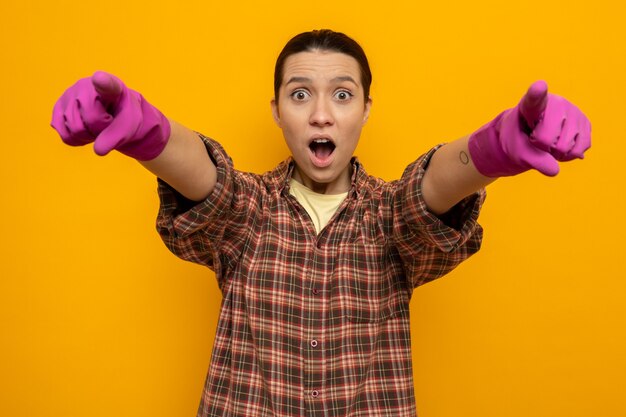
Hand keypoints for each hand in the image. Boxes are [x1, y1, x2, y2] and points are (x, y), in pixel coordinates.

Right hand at [51, 71, 170, 160]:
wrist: (112, 114)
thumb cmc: (123, 116)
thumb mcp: (128, 126)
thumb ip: (116, 137)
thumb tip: (98, 150)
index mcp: (111, 86)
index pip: (106, 83)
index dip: (102, 82)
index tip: (100, 79)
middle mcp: (85, 85)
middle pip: (90, 119)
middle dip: (101, 129)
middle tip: (107, 123)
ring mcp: (68, 95)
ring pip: (75, 129)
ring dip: (88, 136)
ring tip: (96, 126)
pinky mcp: (57, 108)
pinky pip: (65, 135)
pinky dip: (76, 141)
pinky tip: (85, 132)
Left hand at [467, 80, 590, 176]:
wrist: (528, 135)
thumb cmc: (518, 138)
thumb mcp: (516, 151)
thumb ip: (532, 161)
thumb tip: (555, 170)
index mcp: (531, 105)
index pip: (534, 98)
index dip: (537, 93)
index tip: (539, 86)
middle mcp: (556, 102)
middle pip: (549, 139)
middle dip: (542, 148)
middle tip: (536, 141)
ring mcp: (573, 110)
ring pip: (567, 146)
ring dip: (556, 153)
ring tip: (549, 143)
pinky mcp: (585, 122)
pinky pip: (581, 147)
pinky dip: (570, 154)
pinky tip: (560, 145)